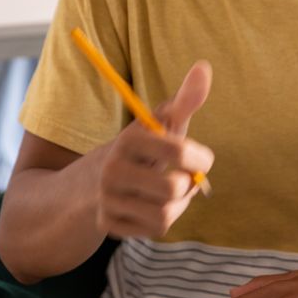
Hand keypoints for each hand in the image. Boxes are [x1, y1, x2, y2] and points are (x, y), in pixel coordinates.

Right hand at [96, 61, 212, 237]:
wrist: (93, 180)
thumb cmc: (143, 148)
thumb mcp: (161, 123)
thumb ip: (185, 100)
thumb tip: (204, 67)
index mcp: (128, 139)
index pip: (177, 152)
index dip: (201, 158)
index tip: (203, 159)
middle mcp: (112, 169)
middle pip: (173, 188)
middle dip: (189, 185)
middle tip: (187, 178)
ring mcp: (107, 198)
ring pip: (165, 214)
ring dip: (179, 205)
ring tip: (173, 192)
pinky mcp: (107, 225)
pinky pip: (153, 230)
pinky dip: (162, 219)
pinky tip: (153, 206)